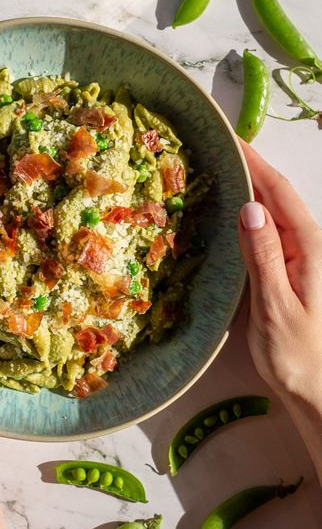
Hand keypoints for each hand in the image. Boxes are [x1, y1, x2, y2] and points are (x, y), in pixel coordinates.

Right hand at [238, 141, 321, 484]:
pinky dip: (249, 213)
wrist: (316, 390)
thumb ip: (264, 257)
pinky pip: (269, 231)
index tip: (230, 138)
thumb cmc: (297, 355)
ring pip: (272, 211)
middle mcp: (307, 245)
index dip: (255, 162)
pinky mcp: (290, 269)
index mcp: (309, 248)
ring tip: (219, 168)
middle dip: (250, 166)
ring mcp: (300, 256)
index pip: (278, 193)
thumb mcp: (276, 307)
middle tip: (216, 146)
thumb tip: (250, 209)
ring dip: (249, 186)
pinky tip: (233, 210)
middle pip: (276, 195)